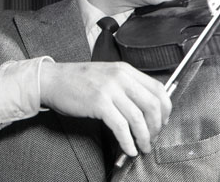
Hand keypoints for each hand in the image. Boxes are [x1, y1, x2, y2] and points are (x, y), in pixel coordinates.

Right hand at [39, 61, 171, 155]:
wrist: (53, 80)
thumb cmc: (79, 80)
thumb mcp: (109, 75)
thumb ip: (127, 85)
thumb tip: (146, 106)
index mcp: (126, 70)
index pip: (158, 88)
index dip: (165, 108)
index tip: (163, 121)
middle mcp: (121, 77)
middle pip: (152, 104)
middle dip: (157, 126)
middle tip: (154, 137)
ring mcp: (110, 90)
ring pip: (138, 117)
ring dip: (144, 137)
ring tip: (143, 146)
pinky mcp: (99, 103)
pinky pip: (120, 126)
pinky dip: (128, 141)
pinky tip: (129, 148)